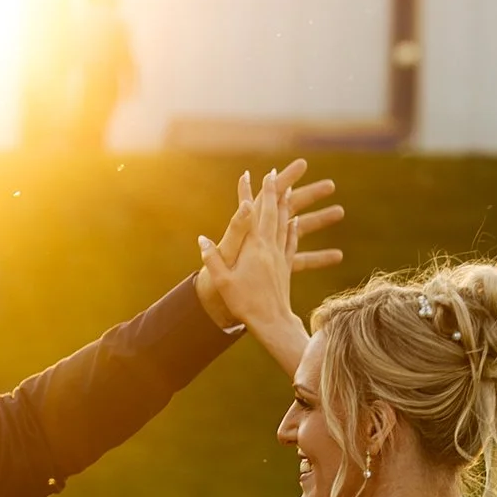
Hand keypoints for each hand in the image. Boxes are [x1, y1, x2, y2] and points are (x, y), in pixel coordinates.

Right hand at [193, 159, 343, 372]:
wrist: (272, 322)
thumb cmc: (244, 303)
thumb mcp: (223, 281)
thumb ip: (212, 258)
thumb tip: (202, 238)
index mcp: (253, 247)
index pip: (250, 214)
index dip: (248, 193)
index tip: (248, 175)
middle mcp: (269, 247)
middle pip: (272, 213)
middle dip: (272, 191)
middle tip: (273, 173)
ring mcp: (279, 256)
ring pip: (285, 224)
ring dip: (285, 204)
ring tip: (288, 189)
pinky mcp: (285, 267)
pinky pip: (290, 242)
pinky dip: (292, 228)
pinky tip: (294, 222)